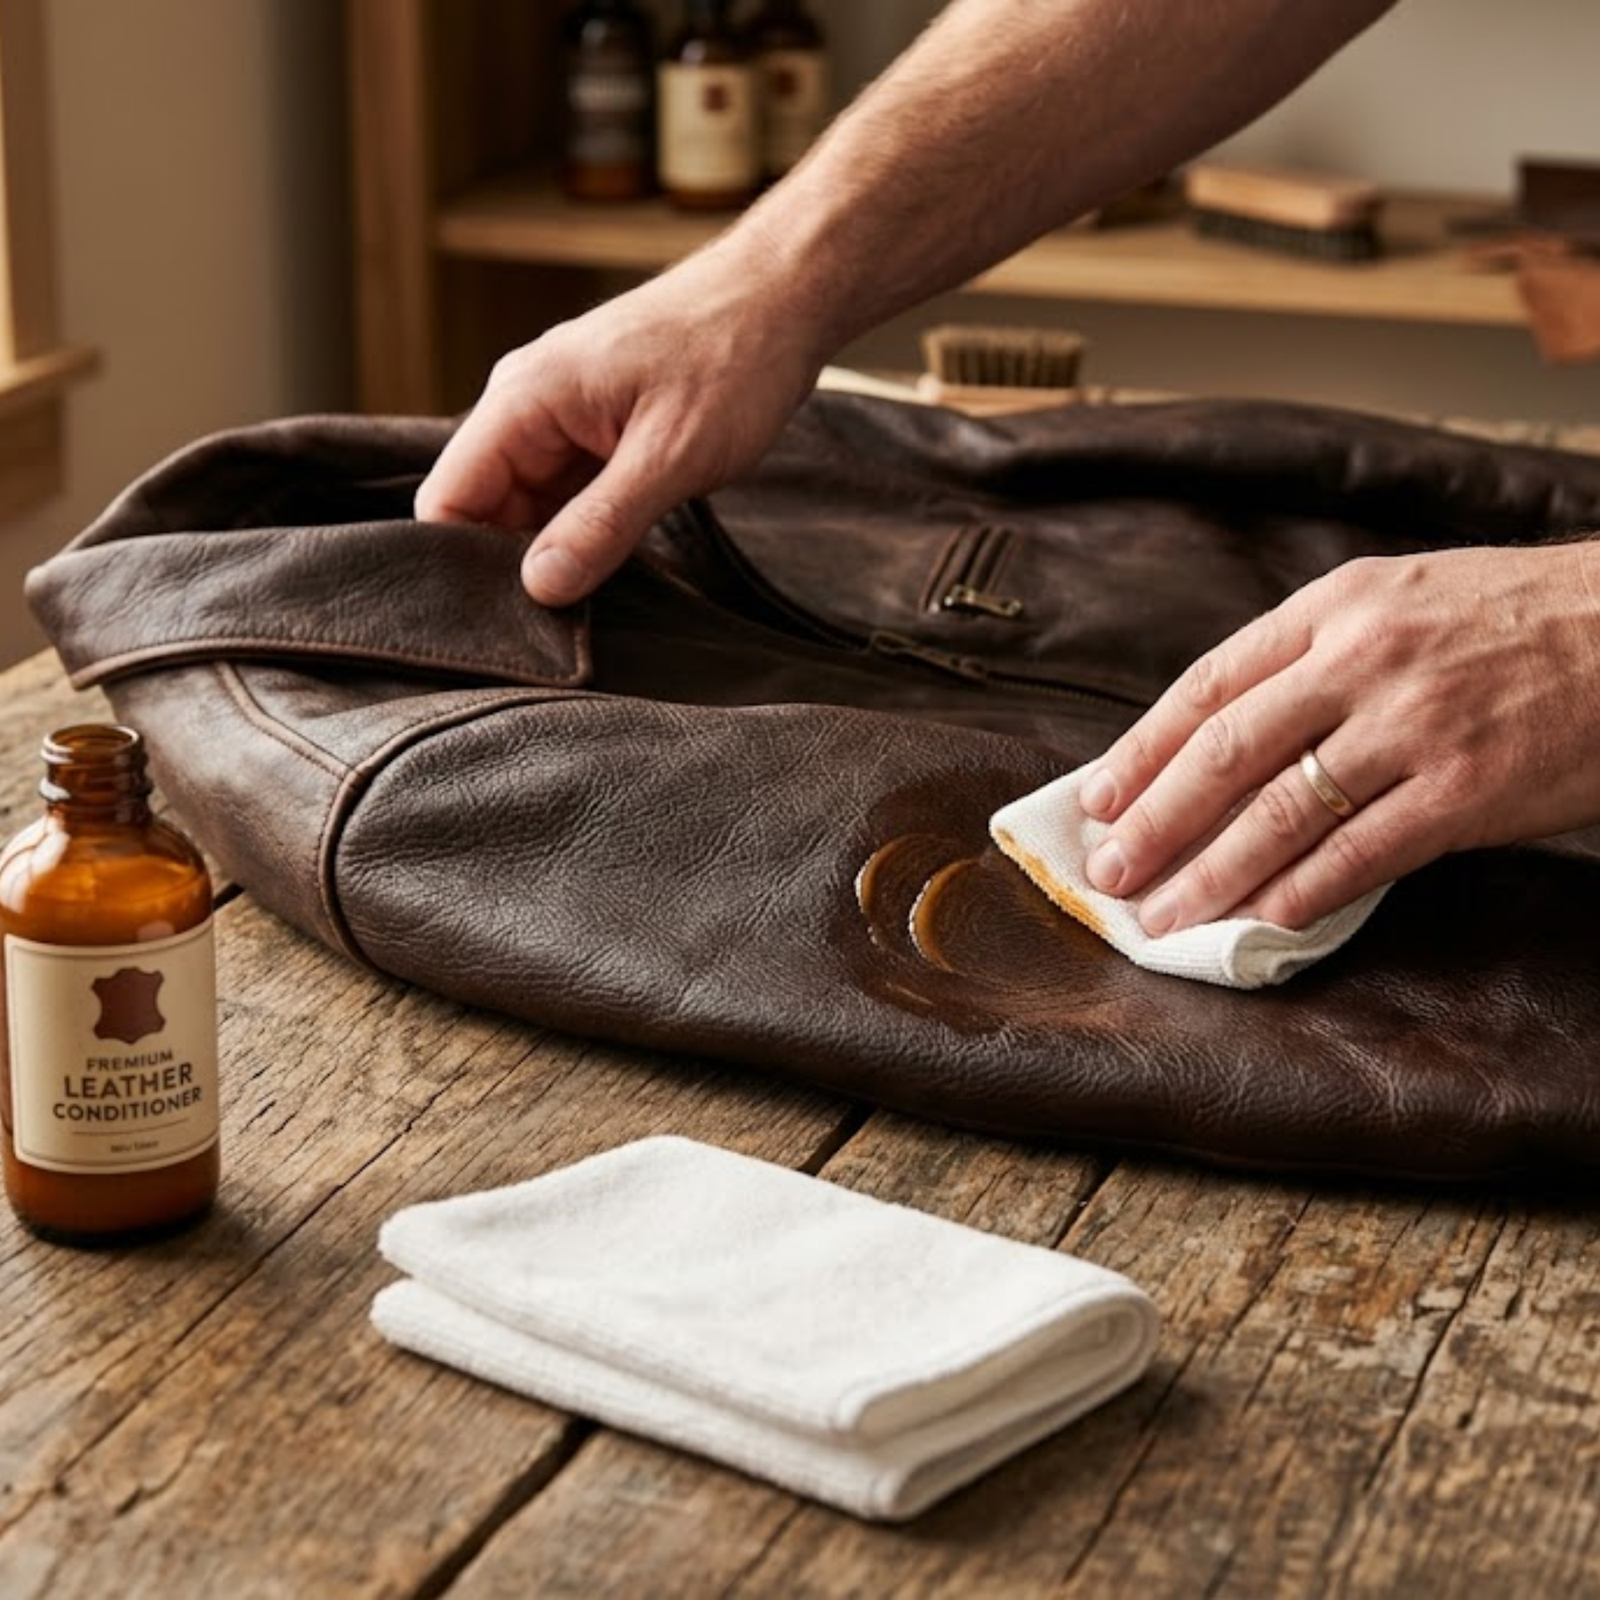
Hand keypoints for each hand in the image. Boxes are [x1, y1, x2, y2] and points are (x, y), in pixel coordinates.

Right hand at [415, 244, 824, 605]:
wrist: (785, 300)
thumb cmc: (734, 358)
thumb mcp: (670, 455)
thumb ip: (601, 524)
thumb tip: (539, 587)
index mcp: (524, 397)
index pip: (447, 498)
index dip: (464, 565)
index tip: (510, 619)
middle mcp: (528, 405)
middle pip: (482, 509)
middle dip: (514, 567)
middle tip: (562, 624)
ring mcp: (562, 418)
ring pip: (527, 508)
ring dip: (555, 551)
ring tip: (597, 594)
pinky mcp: (597, 433)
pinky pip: (567, 496)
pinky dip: (585, 531)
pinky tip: (617, 561)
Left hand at [1078, 542, 1599, 931]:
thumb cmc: (1510, 618)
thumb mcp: (1396, 601)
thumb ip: (1310, 659)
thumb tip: (1216, 741)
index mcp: (1333, 609)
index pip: (1207, 686)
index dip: (1141, 750)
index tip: (1096, 800)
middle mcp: (1362, 660)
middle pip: (1226, 751)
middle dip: (1154, 820)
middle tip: (1108, 872)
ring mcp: (1414, 726)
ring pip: (1281, 811)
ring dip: (1210, 873)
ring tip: (1162, 916)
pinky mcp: (1467, 790)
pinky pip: (1359, 855)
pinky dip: (1298, 894)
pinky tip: (1257, 923)